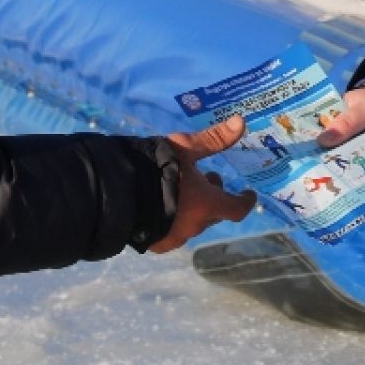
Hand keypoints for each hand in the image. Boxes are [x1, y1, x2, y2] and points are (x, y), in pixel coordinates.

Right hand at [148, 116, 256, 252]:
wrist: (117, 191)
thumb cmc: (156, 166)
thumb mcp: (186, 148)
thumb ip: (214, 138)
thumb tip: (241, 122)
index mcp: (207, 205)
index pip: (236, 209)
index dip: (245, 201)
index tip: (248, 194)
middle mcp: (194, 226)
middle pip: (213, 214)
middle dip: (214, 198)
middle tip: (207, 180)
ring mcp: (174, 237)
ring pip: (191, 224)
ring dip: (193, 210)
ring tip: (182, 193)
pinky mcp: (155, 243)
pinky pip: (171, 234)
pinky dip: (174, 222)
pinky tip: (163, 210)